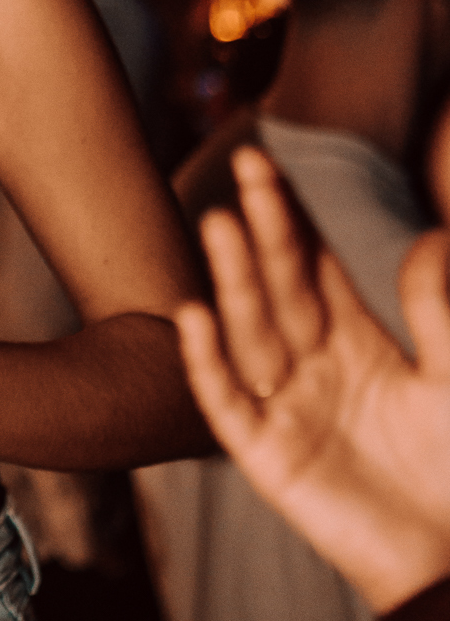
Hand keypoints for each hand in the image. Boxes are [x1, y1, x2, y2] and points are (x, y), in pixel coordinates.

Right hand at [176, 145, 449, 614]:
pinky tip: (194, 315)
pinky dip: (206, 361)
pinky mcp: (268, 457)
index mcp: (352, 340)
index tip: (267, 164)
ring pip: (252, 333)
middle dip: (265, 231)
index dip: (292, 218)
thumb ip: (437, 311)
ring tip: (223, 224)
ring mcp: (285, 409)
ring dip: (234, 279)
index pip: (312, 266)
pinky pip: (228, 402)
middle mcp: (311, 365)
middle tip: (247, 170)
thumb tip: (432, 236)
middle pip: (280, 287)